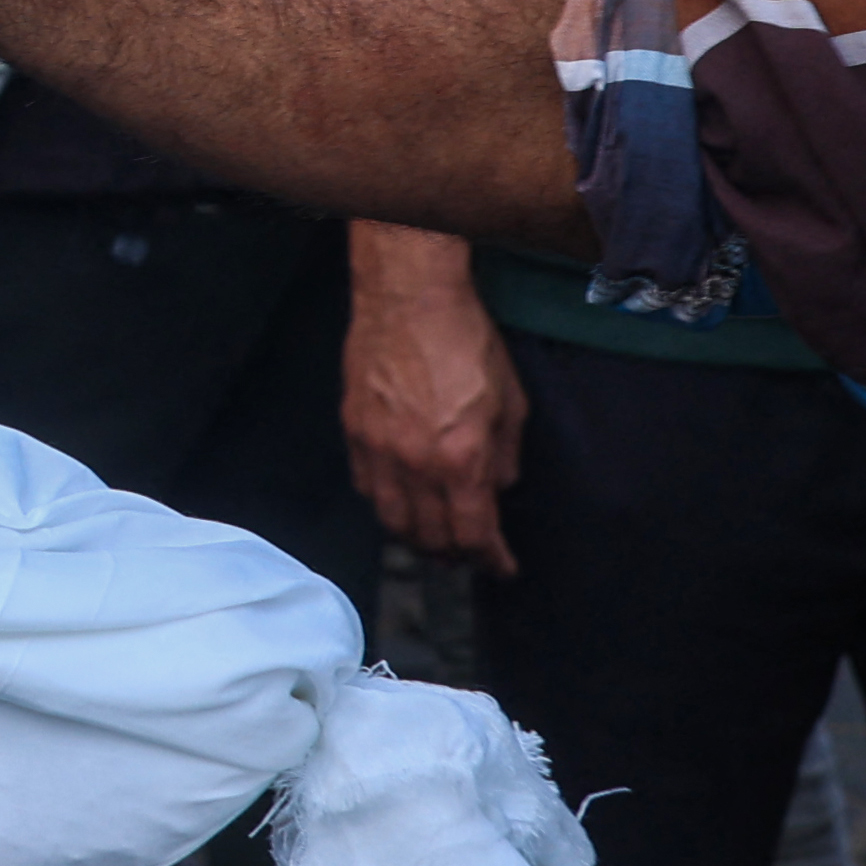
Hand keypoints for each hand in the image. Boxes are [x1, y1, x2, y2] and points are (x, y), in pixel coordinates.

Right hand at [342, 224, 524, 570]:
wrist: (409, 299)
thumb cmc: (466, 341)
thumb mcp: (510, 402)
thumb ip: (504, 456)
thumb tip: (497, 489)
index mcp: (461, 458)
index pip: (474, 534)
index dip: (491, 559)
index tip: (502, 566)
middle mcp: (415, 463)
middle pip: (429, 537)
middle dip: (454, 555)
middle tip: (469, 555)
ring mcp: (378, 448)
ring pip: (391, 519)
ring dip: (415, 537)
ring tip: (432, 539)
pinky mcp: (354, 429)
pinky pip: (366, 486)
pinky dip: (386, 504)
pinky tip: (400, 501)